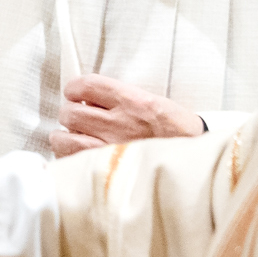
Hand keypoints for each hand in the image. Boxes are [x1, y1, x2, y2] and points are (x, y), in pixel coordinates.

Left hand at [49, 74, 202, 156]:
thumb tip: (86, 99)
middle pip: (70, 112)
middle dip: (70, 114)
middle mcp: (120, 124)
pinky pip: (72, 163)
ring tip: (71, 138)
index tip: (76, 94)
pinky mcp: (107, 170)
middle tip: (78, 118)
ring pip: (64, 139)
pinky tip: (76, 156)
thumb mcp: (155, 103)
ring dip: (63, 137)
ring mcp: (111, 150)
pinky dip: (69, 158)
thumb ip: (121, 99)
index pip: (86, 85)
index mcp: (134, 101)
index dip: (74, 89)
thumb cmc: (174, 132)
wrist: (194, 162)